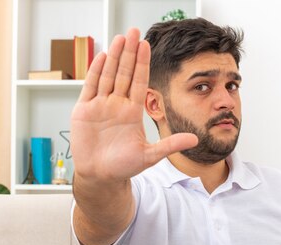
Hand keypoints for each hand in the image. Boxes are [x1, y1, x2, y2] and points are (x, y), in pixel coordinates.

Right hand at [70, 28, 197, 183]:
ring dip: (114, 57)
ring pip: (107, 76)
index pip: (139, 82)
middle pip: (124, 74)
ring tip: (120, 38)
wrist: (100, 176)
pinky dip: (95, 72)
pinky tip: (102, 57)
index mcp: (132, 112)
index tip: (147, 46)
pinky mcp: (84, 110)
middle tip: (134, 32)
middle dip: (129, 53)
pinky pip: (90, 87)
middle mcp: (117, 105)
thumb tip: (196, 139)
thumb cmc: (123, 167)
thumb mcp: (150, 156)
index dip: (142, 64)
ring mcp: (100, 106)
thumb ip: (170, 145)